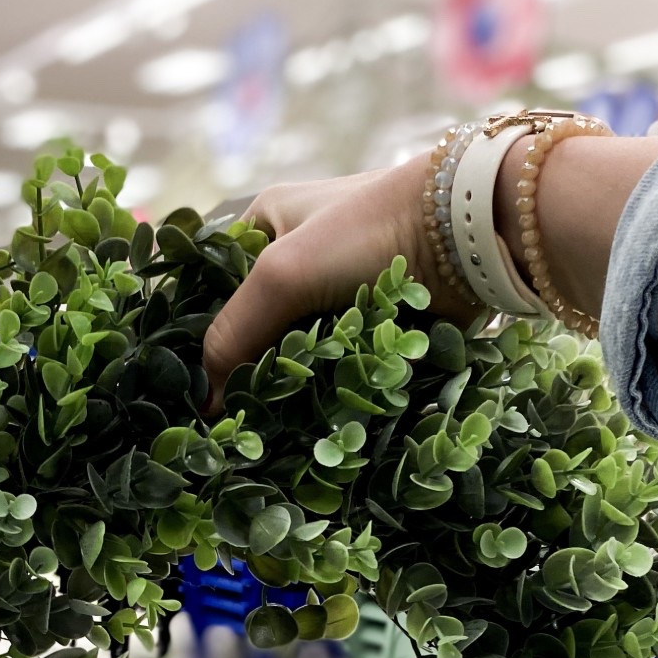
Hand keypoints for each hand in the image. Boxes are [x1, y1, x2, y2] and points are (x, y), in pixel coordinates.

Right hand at [201, 132, 657, 403]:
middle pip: (255, 327)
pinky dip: (328, 393)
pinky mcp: (378, 325)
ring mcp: (341, 293)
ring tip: (265, 433)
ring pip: (296, 354)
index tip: (186, 389)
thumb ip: (234, 333)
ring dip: (288, 390)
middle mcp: (300, 256)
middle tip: (226, 424)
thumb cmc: (369, 233)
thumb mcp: (283, 275)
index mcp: (266, 224)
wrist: (472, 233)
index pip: (209, 285)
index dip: (195, 334)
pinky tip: (309, 424)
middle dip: (245, 371)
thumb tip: (205, 402)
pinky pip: (340, 368)